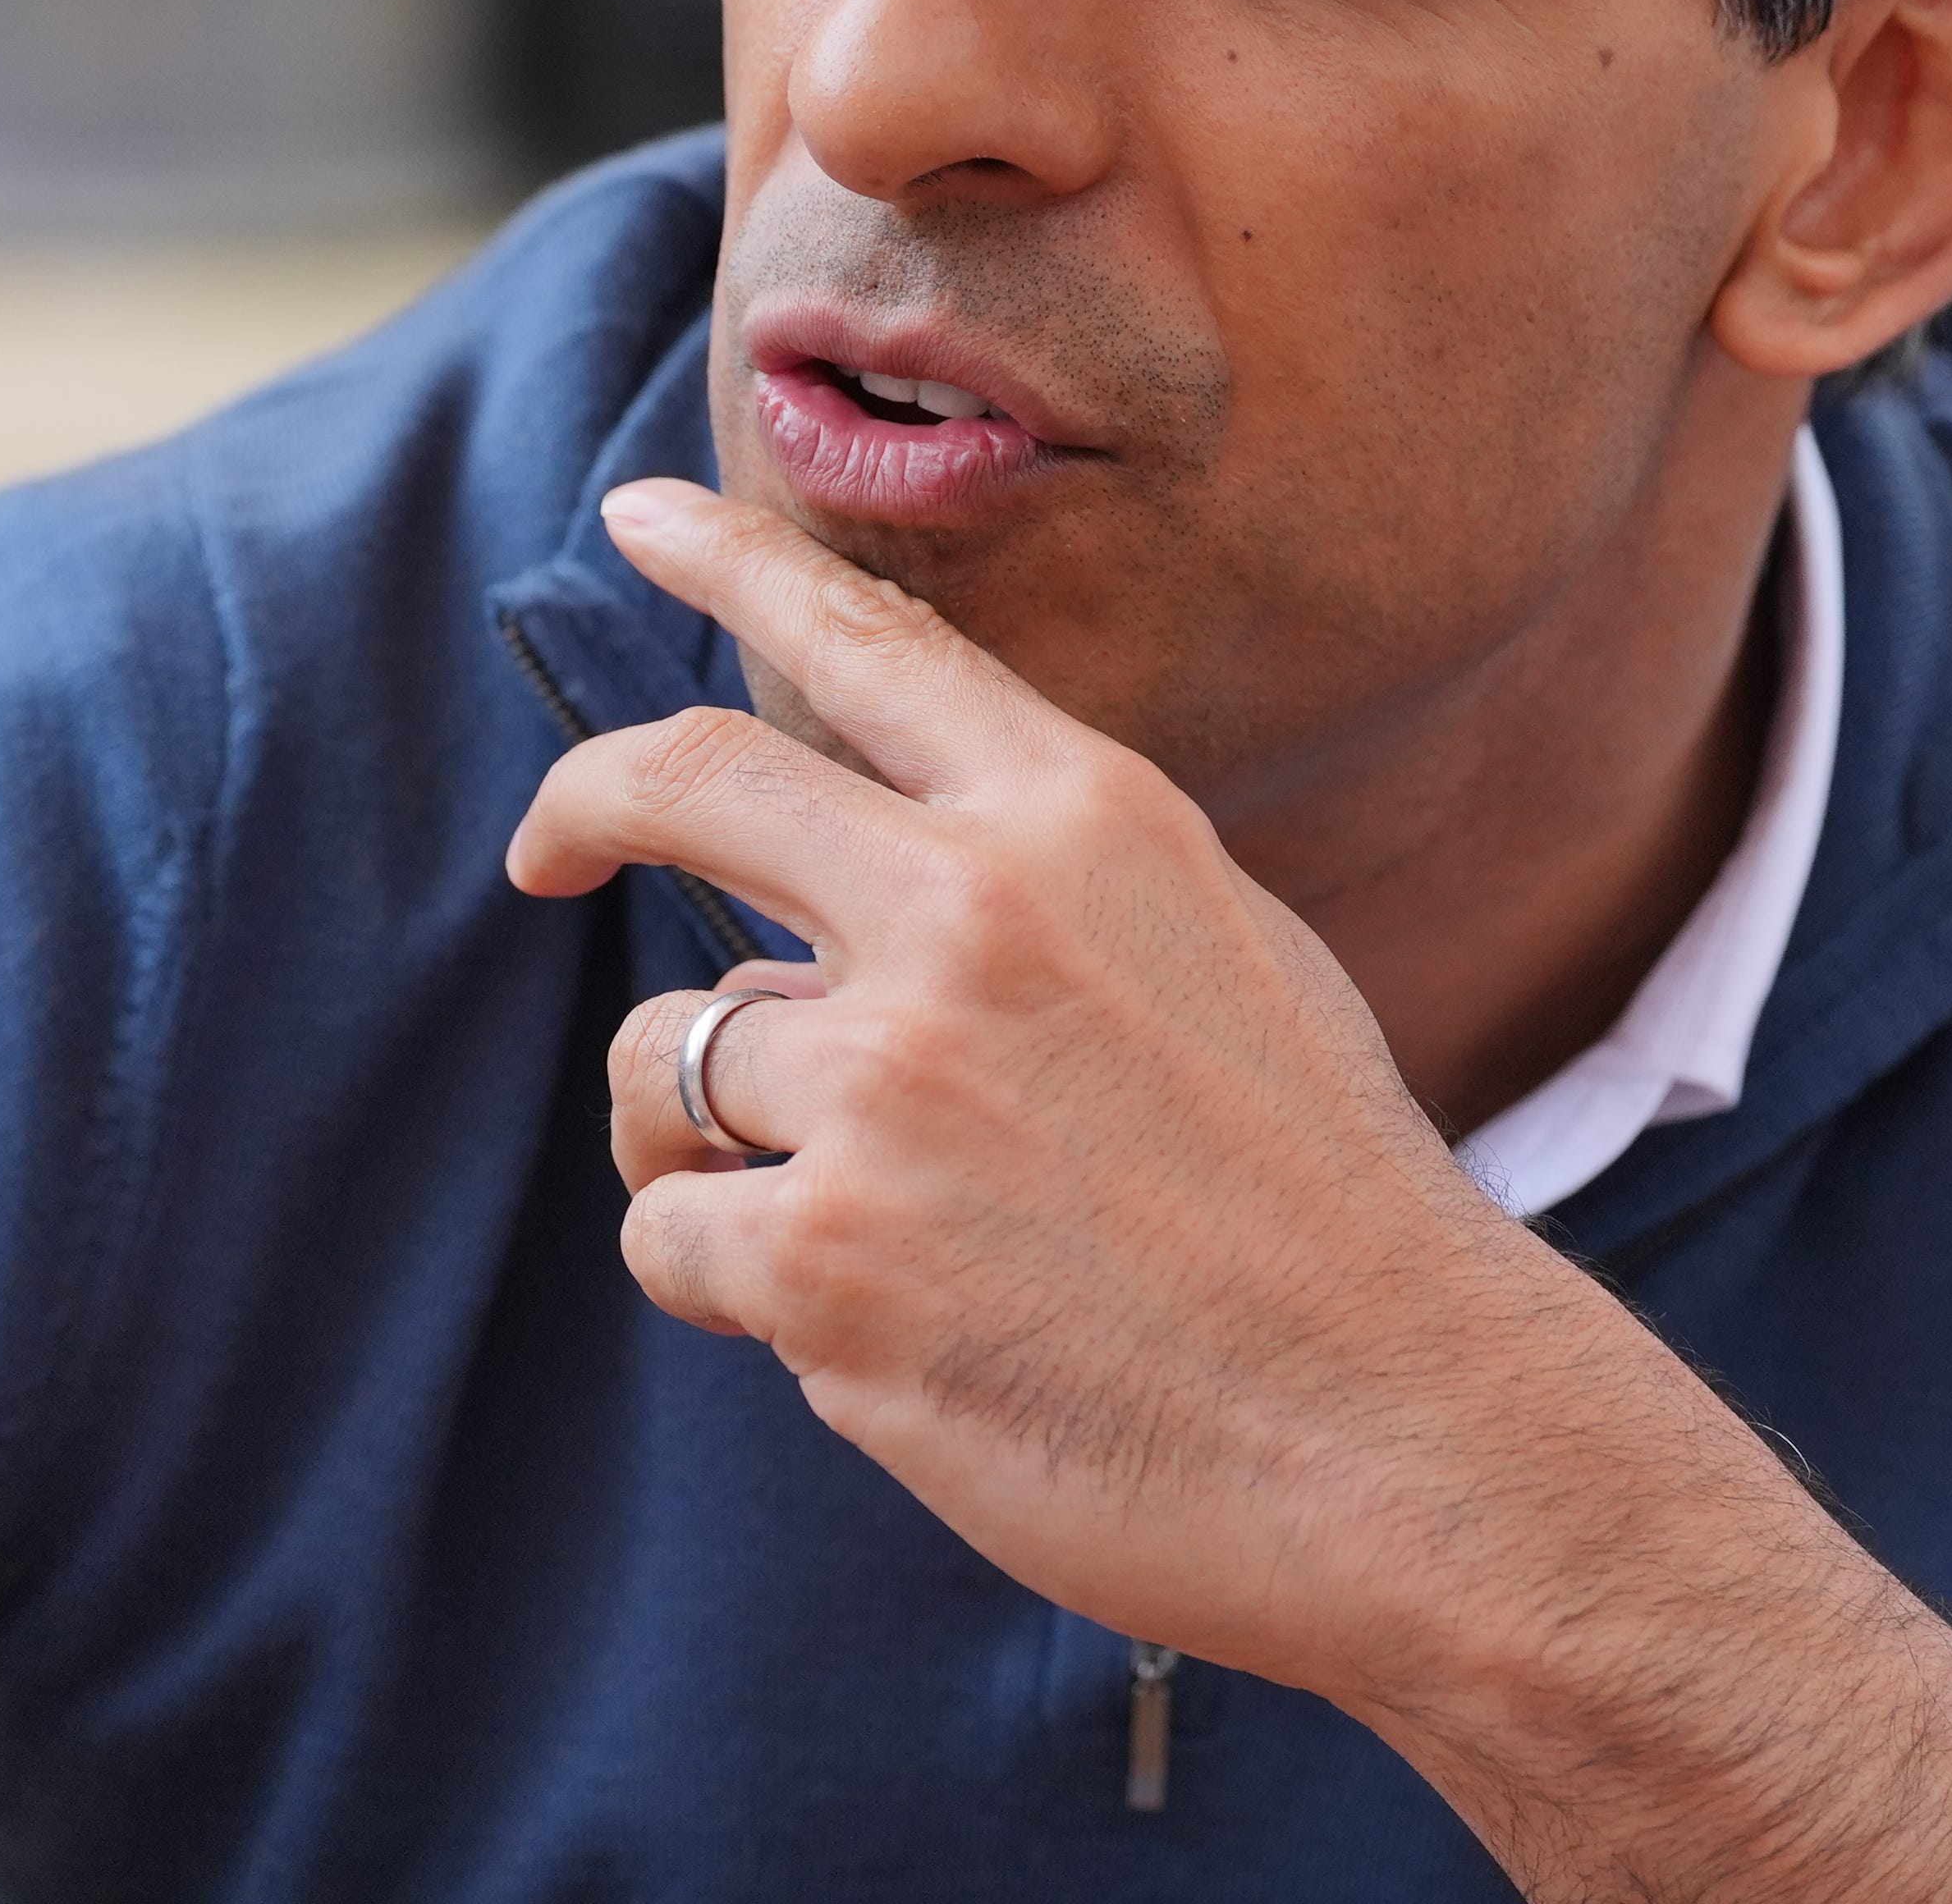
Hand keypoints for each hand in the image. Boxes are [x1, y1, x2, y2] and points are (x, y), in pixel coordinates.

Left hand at [505, 480, 1951, 1903]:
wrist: (1409, 1438)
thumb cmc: (1326, 1212)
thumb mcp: (1230, 953)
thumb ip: (1053, 882)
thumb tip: (886, 866)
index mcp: (1082, 821)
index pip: (860, 640)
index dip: (725, 556)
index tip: (635, 514)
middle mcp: (969, 918)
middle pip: (680, 784)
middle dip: (578, 804)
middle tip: (542, 851)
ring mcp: (886, 1089)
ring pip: (667, 1055)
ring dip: (708, 1135)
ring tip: (855, 1219)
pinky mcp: (826, 1263)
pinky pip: (672, 1231)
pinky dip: (736, 1278)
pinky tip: (877, 1325)